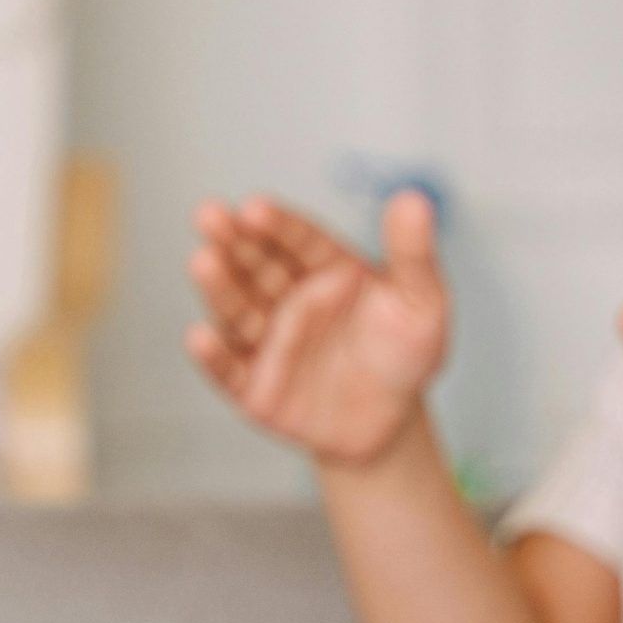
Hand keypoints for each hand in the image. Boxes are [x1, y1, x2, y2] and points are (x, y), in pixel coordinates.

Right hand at [184, 191, 447, 465]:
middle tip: (212, 216)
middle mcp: (287, 297)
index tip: (257, 208)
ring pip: (237, 310)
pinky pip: (230, 371)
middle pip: (256, 264)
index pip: (297, 238)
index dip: (276, 224)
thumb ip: (413, 256)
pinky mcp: (254, 387)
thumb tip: (415, 198)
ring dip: (219, 287)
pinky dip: (213, 357)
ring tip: (204, 262)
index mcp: (324, 268)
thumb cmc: (406, 354)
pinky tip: (201, 338)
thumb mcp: (421, 305)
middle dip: (232, 241)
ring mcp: (267, 340)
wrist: (394, 423)